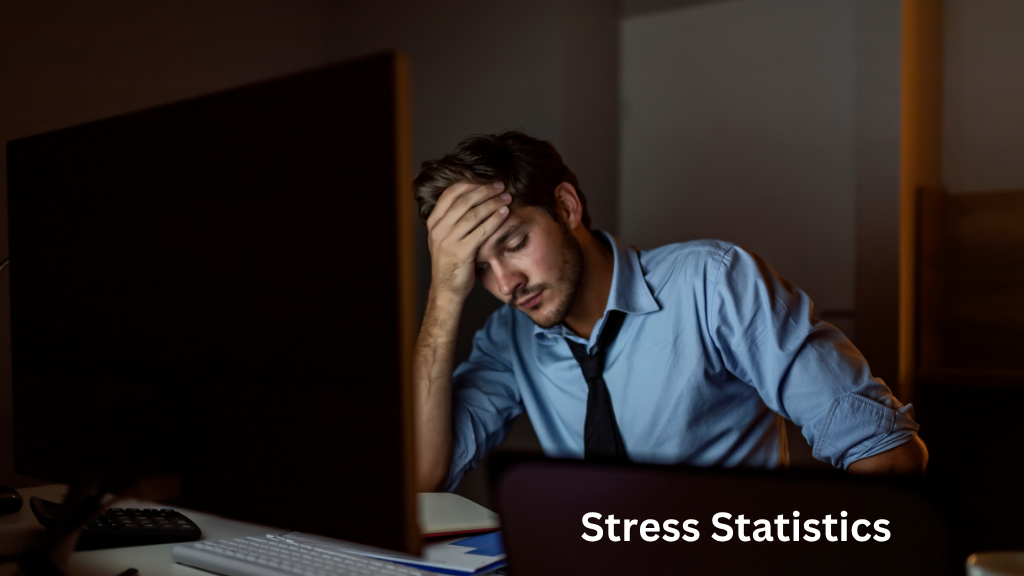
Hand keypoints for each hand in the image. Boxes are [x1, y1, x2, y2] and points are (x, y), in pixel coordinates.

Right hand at [426, 181, 511, 301]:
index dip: (470, 183)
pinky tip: (505, 213)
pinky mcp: (461, 252)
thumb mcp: (445, 237)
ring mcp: (448, 240)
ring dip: (493, 203)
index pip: (450, 194)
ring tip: (507, 197)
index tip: (487, 180)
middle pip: (464, 200)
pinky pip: (481, 230)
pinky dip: (495, 219)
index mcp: (433, 222)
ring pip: (474, 213)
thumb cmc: (451, 262)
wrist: (446, 289)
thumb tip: (473, 196)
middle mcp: (438, 229)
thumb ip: (453, 219)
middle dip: (485, 190)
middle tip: (501, 186)